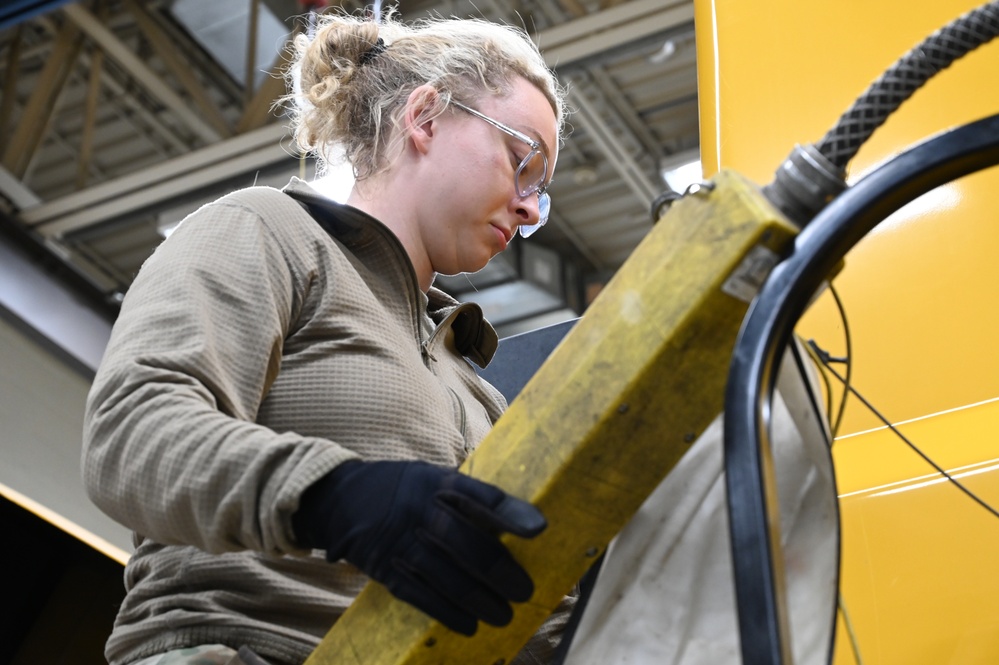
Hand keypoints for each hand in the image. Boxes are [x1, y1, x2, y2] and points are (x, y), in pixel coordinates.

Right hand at [293, 460, 545, 634]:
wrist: (339, 498)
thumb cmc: (401, 488)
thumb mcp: (431, 477)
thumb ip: (467, 496)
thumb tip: (517, 520)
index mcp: (437, 482)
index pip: (480, 496)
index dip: (510, 513)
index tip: (539, 529)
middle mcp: (421, 510)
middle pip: (466, 543)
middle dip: (500, 570)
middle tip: (524, 590)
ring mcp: (401, 541)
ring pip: (446, 576)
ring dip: (479, 599)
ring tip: (504, 615)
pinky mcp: (386, 568)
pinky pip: (420, 594)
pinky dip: (447, 612)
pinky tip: (469, 624)